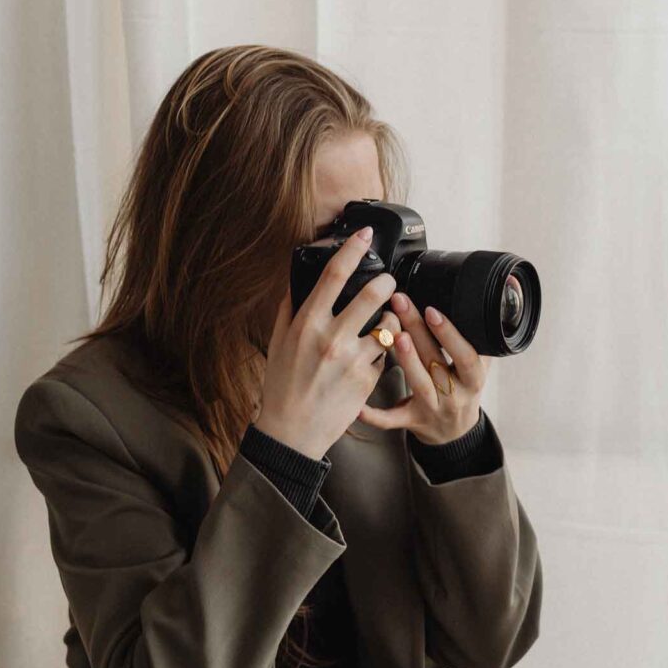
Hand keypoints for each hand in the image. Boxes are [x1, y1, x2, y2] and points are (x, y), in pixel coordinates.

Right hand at [254, 226, 400, 459]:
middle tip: (387, 284)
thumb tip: (301, 282)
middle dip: (387, 283)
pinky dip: (383, 350)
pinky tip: (372, 355)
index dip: (353, 248)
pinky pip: (386, 354)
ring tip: (382, 324)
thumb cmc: (282, 385)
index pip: (334, 275)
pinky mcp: (369, 380)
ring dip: (390, 319)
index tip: (365, 235)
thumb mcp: (277, 342)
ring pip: (388, 325)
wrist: (292, 431)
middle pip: (373, 294)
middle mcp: (332, 339)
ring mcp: (353, 360)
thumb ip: (290, 308)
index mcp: (307, 324)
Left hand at [357, 292, 492, 444]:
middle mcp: (454, 396)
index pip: (466, 356)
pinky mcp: (411, 421)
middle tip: (401, 302)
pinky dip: (374, 415)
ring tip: (392, 334)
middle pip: (435, 361)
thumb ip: (478, 342)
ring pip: (418, 385)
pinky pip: (391, 421)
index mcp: (473, 381)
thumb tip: (481, 304)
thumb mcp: (477, 369)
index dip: (451, 335)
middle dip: (418, 330)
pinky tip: (357, 406)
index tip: (432, 310)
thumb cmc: (462, 391)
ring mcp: (431, 409)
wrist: (455, 434)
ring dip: (406, 360)